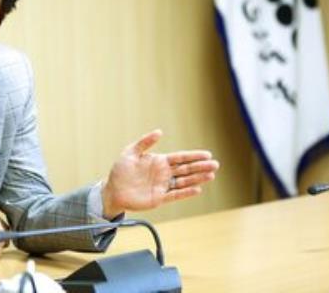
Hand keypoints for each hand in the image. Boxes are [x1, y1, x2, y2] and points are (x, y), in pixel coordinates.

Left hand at [102, 129, 219, 218]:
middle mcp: (163, 173)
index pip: (180, 158)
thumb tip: (159, 131)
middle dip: (201, 167)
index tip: (207, 154)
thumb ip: (145, 142)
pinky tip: (197, 189)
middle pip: (186, 169)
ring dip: (198, 179)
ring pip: (184, 182)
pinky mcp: (159, 198)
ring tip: (211, 175)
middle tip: (215, 164)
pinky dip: (186, 192)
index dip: (194, 156)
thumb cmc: (120, 171)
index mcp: (159, 161)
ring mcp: (162, 186)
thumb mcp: (130, 152)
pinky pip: (175, 195)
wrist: (112, 190)